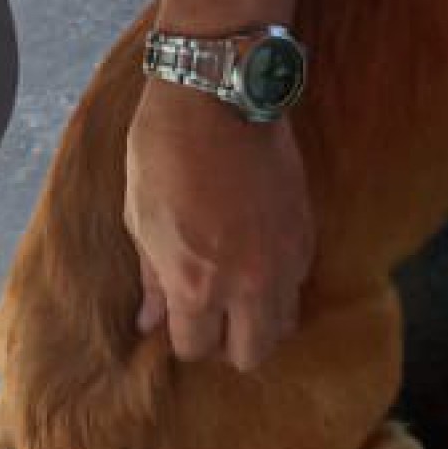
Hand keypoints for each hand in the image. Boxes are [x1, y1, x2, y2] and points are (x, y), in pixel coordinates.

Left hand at [125, 76, 313, 370]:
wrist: (218, 94)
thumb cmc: (164, 153)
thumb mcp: (141, 219)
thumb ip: (152, 280)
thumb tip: (149, 322)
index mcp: (196, 284)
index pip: (196, 348)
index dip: (184, 338)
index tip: (176, 319)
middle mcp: (248, 283)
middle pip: (252, 353)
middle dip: (229, 344)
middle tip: (212, 317)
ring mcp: (284, 259)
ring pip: (284, 324)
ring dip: (260, 319)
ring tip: (238, 294)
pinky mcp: (306, 231)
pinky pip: (299, 282)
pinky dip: (280, 285)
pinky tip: (257, 260)